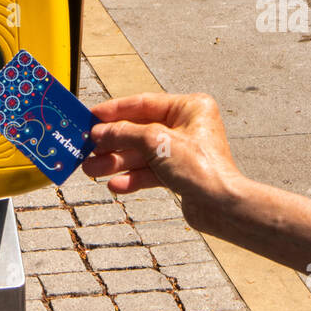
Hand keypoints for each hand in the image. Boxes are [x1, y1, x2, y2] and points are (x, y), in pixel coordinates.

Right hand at [83, 92, 244, 231]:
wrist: (222, 207)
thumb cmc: (201, 167)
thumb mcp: (155, 142)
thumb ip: (124, 133)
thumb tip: (100, 131)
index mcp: (189, 107)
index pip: (143, 103)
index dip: (115, 110)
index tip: (92, 116)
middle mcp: (187, 126)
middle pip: (139, 130)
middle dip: (112, 142)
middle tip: (88, 149)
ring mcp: (182, 151)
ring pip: (141, 153)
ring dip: (116, 162)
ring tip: (92, 170)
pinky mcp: (179, 173)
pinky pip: (149, 171)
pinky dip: (132, 177)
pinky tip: (116, 185)